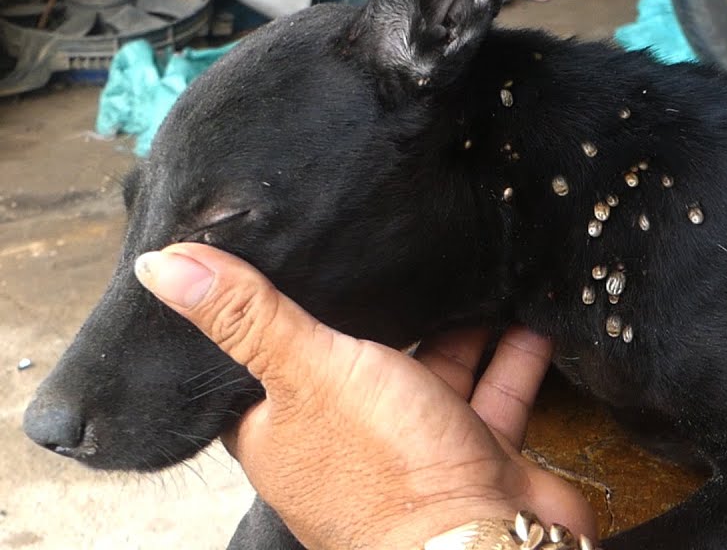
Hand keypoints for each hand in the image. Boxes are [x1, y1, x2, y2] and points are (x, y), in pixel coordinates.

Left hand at [134, 243, 595, 549]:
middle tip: (392, 246)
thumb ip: (246, 318)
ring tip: (469, 269)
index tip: (280, 258)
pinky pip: (491, 392)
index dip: (265, 314)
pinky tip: (526, 314)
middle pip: (357, 360)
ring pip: (431, 371)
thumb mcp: (309, 373)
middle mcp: (349, 440)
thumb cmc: (387, 471)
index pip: (260, 364)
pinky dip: (511, 356)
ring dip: (456, 327)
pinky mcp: (475, 452)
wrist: (482, 541)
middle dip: (381, 310)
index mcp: (287, 429)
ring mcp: (415, 447)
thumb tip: (162, 266)